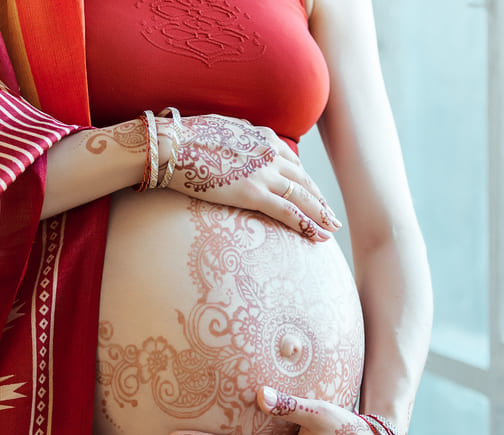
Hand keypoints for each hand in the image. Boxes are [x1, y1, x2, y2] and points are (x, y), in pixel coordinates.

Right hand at [165, 114, 342, 241]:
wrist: (172, 144)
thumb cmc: (186, 137)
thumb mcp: (220, 128)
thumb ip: (236, 136)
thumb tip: (237, 136)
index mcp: (262, 137)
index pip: (292, 162)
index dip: (303, 181)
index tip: (310, 193)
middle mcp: (270, 153)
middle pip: (303, 180)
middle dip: (318, 199)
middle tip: (330, 215)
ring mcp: (264, 173)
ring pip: (302, 197)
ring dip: (320, 215)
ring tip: (330, 229)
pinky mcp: (253, 192)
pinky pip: (288, 212)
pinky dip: (307, 225)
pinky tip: (318, 237)